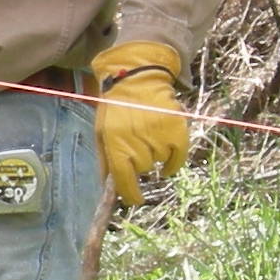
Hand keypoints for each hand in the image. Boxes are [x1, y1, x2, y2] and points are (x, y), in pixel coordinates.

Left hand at [90, 40, 188, 203]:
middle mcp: (137, 141)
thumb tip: (107, 186)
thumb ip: (105, 159)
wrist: (138, 79)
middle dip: (139, 162)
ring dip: (155, 154)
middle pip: (143, 169)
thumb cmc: (116, 108)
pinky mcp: (177, 130)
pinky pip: (178, 158)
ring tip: (148, 134)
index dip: (130, 193)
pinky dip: (173, 161)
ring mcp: (158, 135)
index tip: (135, 200)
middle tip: (136, 143)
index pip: (123, 178)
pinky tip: (167, 153)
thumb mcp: (101, 131)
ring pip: (159, 161)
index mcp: (115, 142)